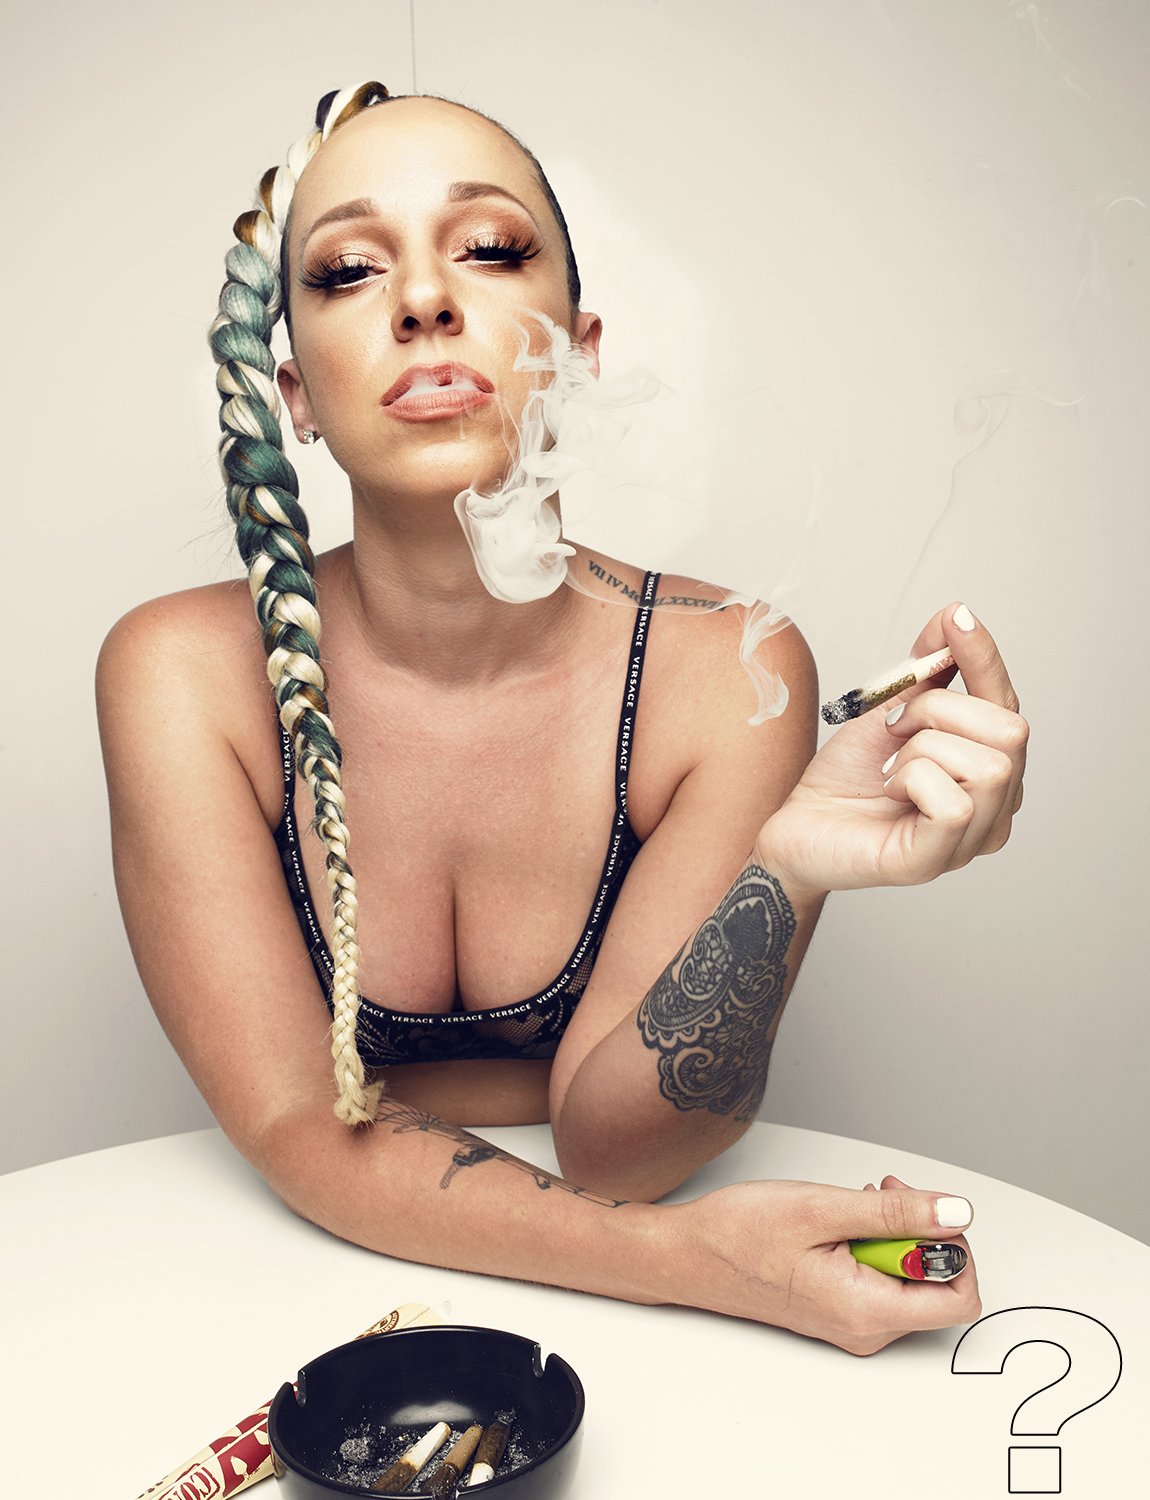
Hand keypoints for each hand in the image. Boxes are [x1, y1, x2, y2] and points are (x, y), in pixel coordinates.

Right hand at [676, 1174, 980, 1353]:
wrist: (688, 1256)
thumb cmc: (739, 1234)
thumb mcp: (822, 1208)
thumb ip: (896, 1213)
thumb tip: (957, 1213)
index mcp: (867, 1311)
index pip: (960, 1297)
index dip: (955, 1247)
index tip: (922, 1210)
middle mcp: (866, 1329)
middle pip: (937, 1286)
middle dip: (920, 1231)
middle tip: (881, 1195)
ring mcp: (853, 1323)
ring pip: (909, 1279)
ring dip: (895, 1234)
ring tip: (854, 1205)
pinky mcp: (841, 1310)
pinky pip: (882, 1280)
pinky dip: (874, 1244)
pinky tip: (842, 1222)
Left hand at [756, 602, 1027, 895]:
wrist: (795, 824)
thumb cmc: (847, 777)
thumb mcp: (890, 708)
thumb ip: (929, 668)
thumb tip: (956, 616)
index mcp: (993, 771)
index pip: (1009, 705)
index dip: (985, 658)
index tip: (956, 617)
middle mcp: (996, 809)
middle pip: (1009, 730)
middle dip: (940, 713)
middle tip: (894, 731)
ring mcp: (970, 841)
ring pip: (987, 766)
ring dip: (921, 751)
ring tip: (891, 770)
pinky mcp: (935, 862)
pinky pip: (954, 806)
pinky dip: (914, 783)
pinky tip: (892, 792)